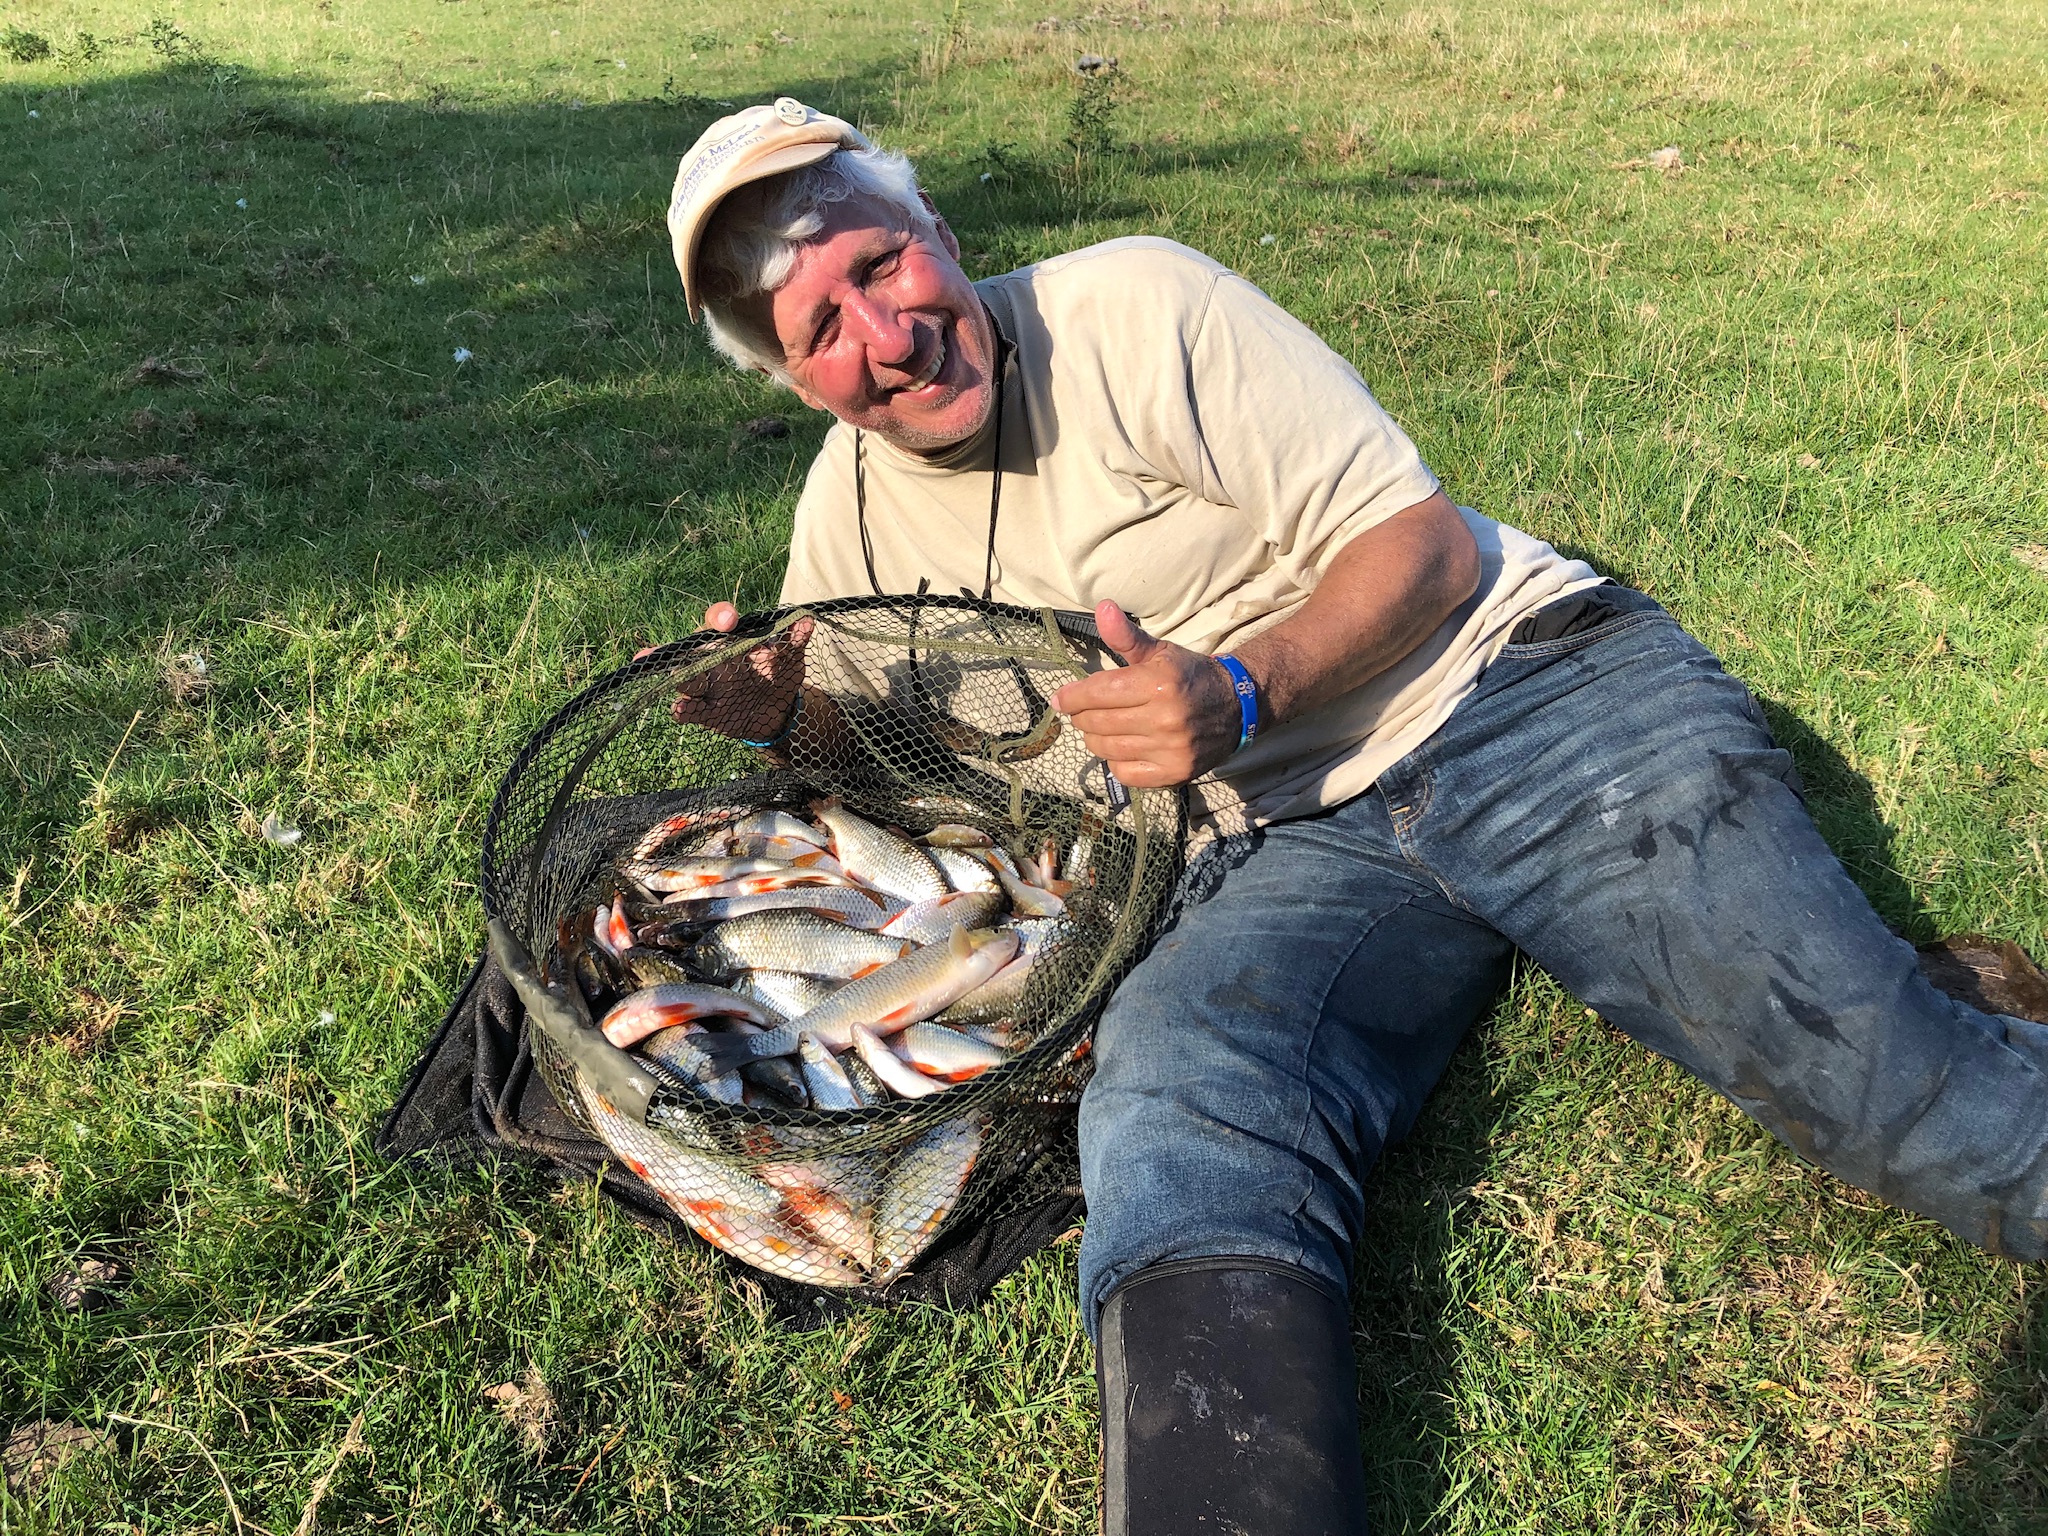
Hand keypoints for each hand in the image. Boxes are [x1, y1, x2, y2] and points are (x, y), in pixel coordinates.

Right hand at [638, 604, 813, 740]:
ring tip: (669, 679)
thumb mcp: (790, 659)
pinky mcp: (705, 711)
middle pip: (690, 650)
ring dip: (674, 678)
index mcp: (732, 641)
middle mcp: (713, 659)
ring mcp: (706, 686)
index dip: (721, 617)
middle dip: (674, 649)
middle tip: (657, 650)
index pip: (719, 621)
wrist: (777, 712)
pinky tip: (679, 710)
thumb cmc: (779, 676)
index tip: (730, 621)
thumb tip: (807, 622)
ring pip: (683, 679)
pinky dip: (682, 710)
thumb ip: (795, 641)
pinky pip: (689, 710)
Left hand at [1051, 601, 1243, 787]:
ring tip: (1101, 727)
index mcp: (1159, 682)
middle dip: (1083, 715)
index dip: (1072, 696)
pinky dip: (1115, 761)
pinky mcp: (1174, 772)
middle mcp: (1165, 717)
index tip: (1060, 698)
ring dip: (1095, 737)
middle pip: (1097, 722)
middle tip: (1085, 711)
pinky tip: (1122, 747)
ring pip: (1106, 748)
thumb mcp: (1159, 651)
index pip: (1098, 692)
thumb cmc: (1188, 676)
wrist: (1236, 707)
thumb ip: (1126, 636)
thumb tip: (1102, 607)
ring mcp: (1170, 748)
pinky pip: (1124, 773)